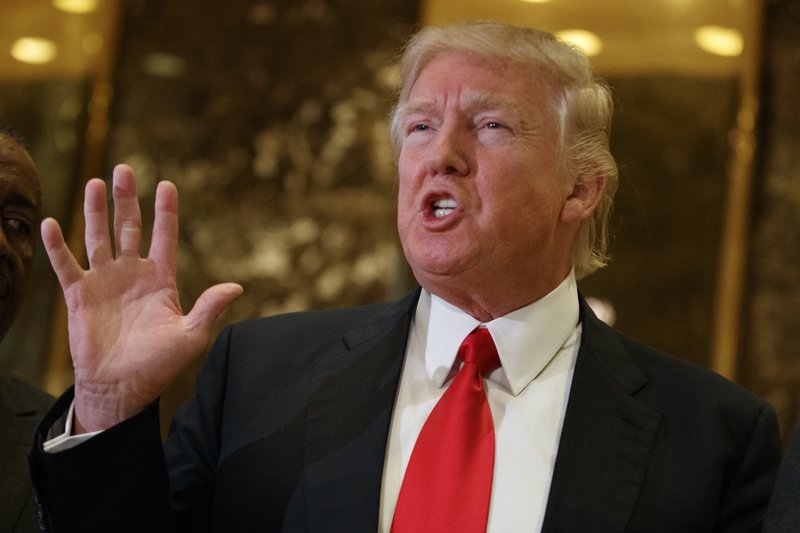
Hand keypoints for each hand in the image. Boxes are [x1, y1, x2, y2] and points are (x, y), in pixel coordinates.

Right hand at [42, 164, 242, 432]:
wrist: (122, 388)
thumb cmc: (159, 365)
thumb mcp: (191, 336)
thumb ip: (209, 308)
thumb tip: (237, 287)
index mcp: (161, 279)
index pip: (165, 237)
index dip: (166, 212)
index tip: (167, 185)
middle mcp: (132, 274)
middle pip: (130, 228)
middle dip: (127, 200)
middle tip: (124, 169)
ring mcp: (105, 282)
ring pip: (99, 237)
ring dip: (96, 211)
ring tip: (95, 183)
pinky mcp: (79, 296)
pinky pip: (66, 266)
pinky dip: (58, 246)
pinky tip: (52, 223)